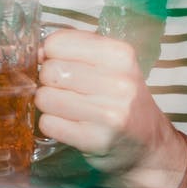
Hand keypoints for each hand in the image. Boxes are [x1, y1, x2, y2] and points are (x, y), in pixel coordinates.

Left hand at [35, 29, 176, 171]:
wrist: (150, 144)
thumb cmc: (121, 99)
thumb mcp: (111, 64)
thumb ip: (75, 49)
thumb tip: (36, 52)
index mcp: (120, 55)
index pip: (57, 43)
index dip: (49, 54)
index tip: (60, 64)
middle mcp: (119, 82)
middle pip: (49, 72)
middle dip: (48, 82)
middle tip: (65, 91)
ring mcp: (109, 113)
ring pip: (44, 98)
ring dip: (48, 105)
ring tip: (69, 109)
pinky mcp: (96, 140)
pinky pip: (48, 124)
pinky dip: (52, 125)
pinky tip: (71, 125)